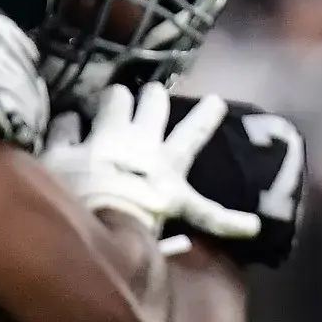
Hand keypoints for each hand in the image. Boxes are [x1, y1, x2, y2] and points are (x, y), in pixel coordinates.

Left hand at [63, 83, 262, 240]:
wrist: (96, 224)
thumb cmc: (145, 225)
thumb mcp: (186, 219)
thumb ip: (219, 220)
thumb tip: (254, 228)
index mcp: (168, 161)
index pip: (194, 133)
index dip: (206, 115)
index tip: (215, 99)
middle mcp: (137, 141)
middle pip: (152, 103)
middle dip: (153, 96)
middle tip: (150, 94)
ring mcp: (100, 139)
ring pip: (113, 100)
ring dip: (114, 99)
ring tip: (112, 97)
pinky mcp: (66, 148)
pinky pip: (67, 123)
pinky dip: (67, 123)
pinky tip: (66, 123)